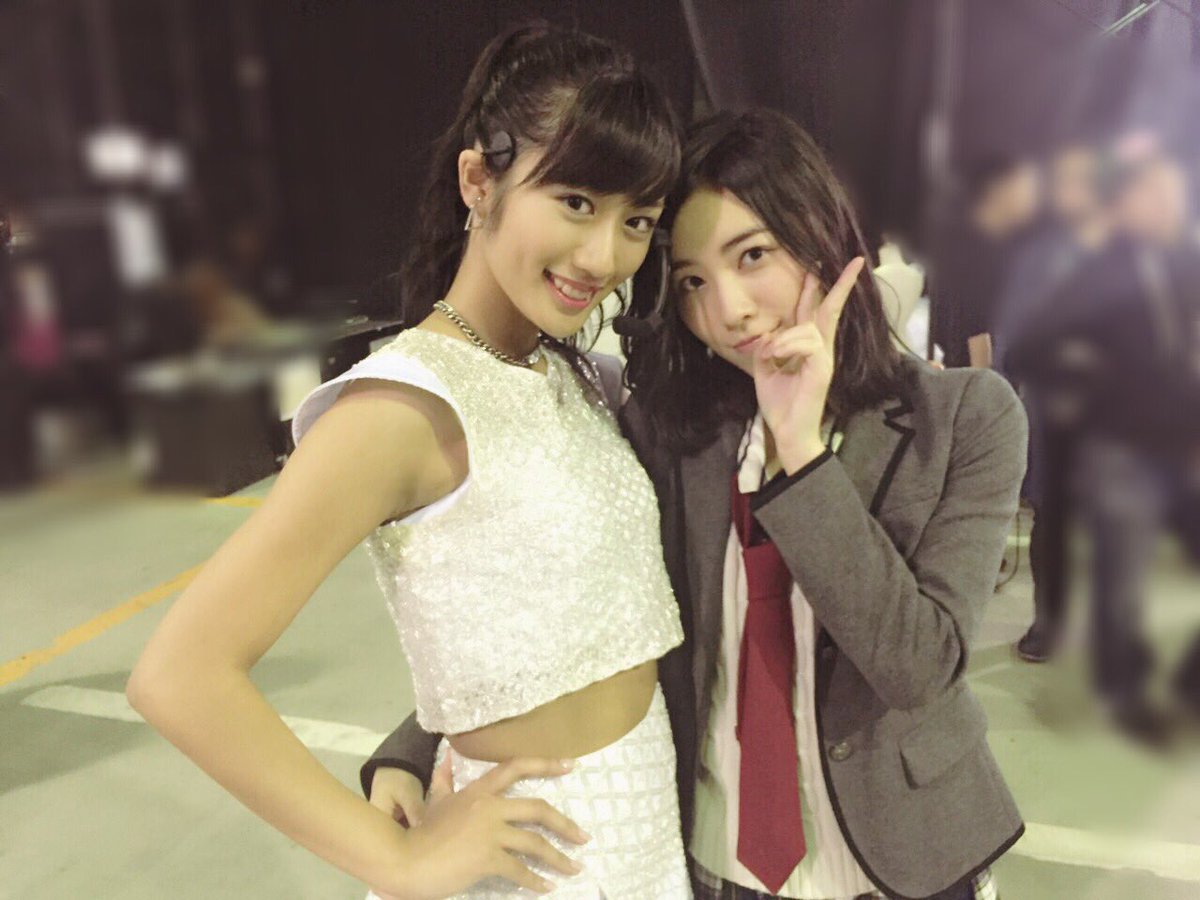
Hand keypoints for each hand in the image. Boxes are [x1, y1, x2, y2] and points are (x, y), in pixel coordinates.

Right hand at [369, 757, 588, 899]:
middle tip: (583, 837)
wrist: (405, 860)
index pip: (516, 768)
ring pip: (535, 843)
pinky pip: (519, 870)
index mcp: (479, 791)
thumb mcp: (435, 801)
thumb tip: (448, 755)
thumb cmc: (420, 833)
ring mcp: (489, 832)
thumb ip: (444, 778)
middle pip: (538, 809)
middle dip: (565, 824)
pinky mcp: (487, 858)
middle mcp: (489, 807)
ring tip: (574, 868)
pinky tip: (547, 888)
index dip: (546, 765)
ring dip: (558, 857)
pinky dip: (536, 881)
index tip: (571, 766)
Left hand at [753, 257, 863, 472]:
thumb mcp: (764, 370)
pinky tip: (777, 359)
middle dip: (839, 284)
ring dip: (783, 338)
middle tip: (852, 261)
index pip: (814, 313)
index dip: (818, 289)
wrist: (787, 433)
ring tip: (772, 357)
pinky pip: (806, 343)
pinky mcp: (823, 369)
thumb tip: (770, 334)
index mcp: (807, 347)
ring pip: (807, 327)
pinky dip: (787, 347)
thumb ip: (767, 348)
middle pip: (828, 310)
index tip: (820, 266)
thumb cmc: (779, 404)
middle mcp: (821, 349)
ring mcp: (825, 358)